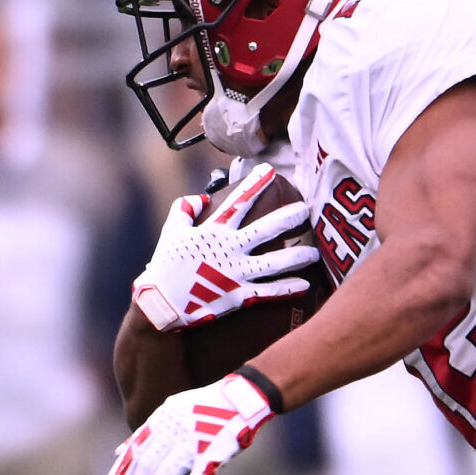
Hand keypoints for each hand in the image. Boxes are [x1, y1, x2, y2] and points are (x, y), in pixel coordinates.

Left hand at [102, 371, 275, 474]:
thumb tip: (119, 452)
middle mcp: (172, 431)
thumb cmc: (206, 406)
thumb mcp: (170, 411)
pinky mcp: (214, 454)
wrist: (242, 397)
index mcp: (161, 420)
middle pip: (147, 466)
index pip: (135, 451)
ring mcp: (192, 442)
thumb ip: (145, 433)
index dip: (120, 474)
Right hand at [131, 165, 317, 330]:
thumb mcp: (172, 231)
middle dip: (289, 218)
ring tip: (314, 253)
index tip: (270, 171)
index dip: (255, 184)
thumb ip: (184, 209)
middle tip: (307, 209)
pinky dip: (286, 289)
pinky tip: (305, 285)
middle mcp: (229, 250)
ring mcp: (235, 273)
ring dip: (296, 257)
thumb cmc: (165, 266)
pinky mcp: (238, 296)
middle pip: (266, 229)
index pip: (239, 202)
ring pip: (273, 263)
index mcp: (214, 231)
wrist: (161, 303)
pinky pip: (267, 292)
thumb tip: (200, 197)